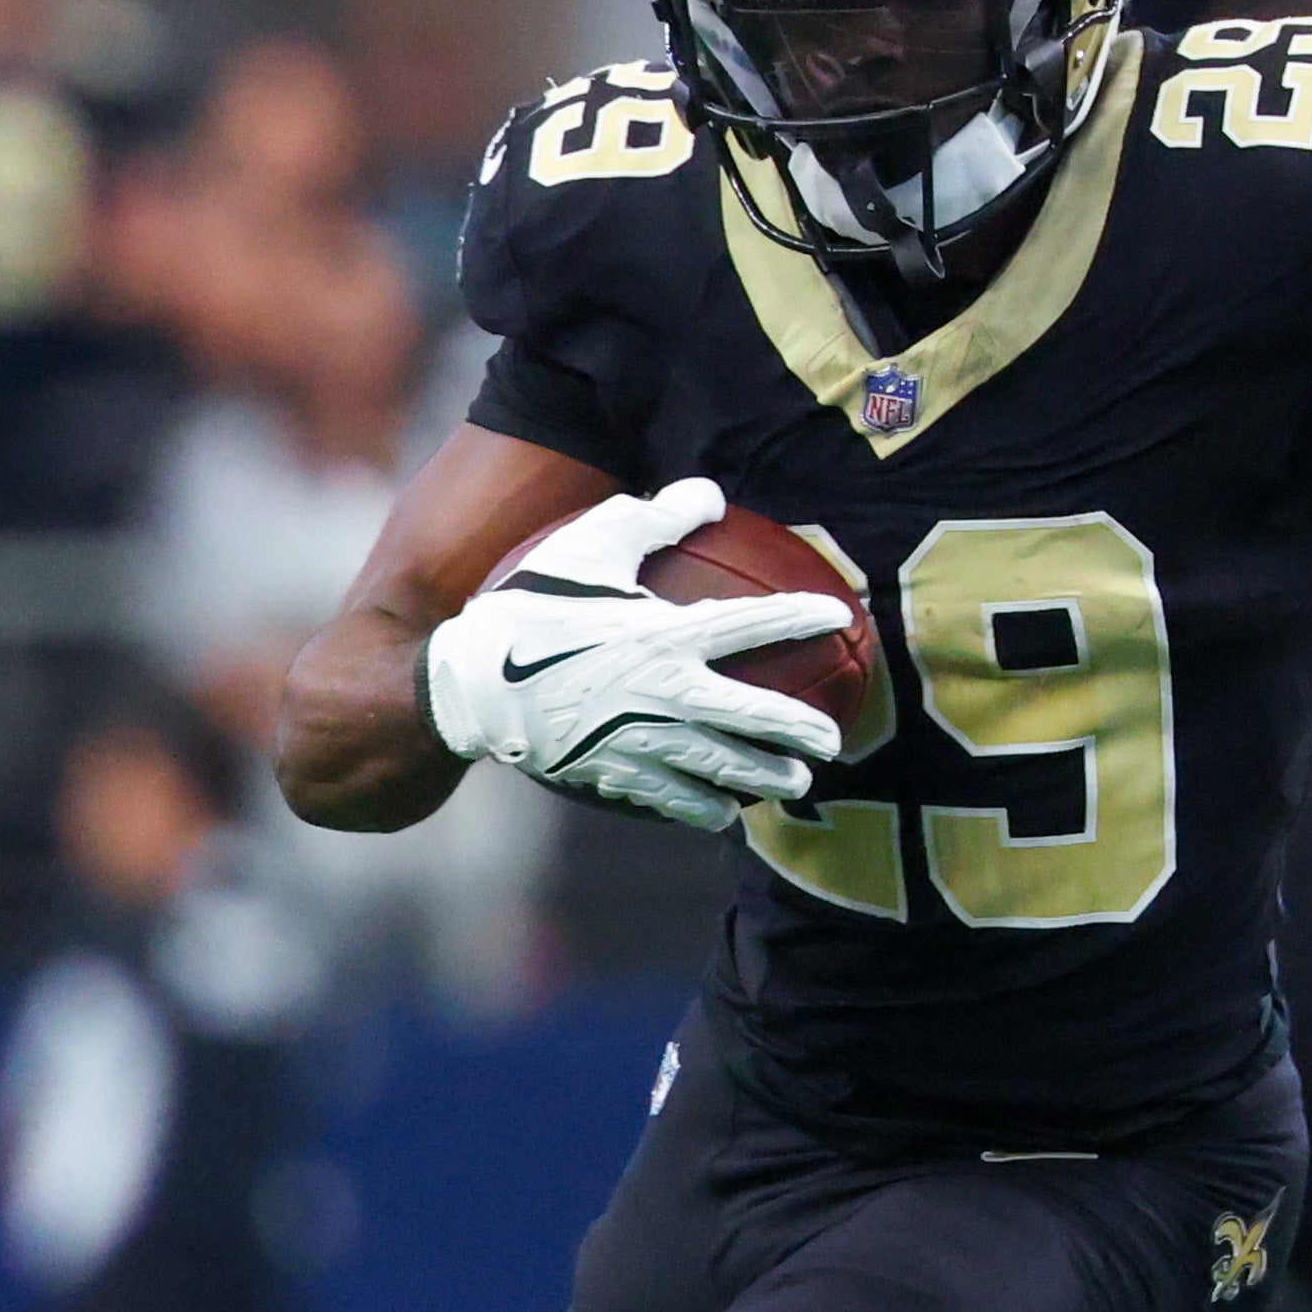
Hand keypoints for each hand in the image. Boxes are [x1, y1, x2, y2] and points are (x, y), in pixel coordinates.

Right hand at [422, 479, 849, 832]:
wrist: (469, 684)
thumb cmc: (530, 603)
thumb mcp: (588, 545)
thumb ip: (653, 518)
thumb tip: (711, 492)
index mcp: (664, 635)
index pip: (751, 624)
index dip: (800, 619)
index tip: (843, 619)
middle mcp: (663, 693)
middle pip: (750, 716)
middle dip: (798, 731)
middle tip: (833, 743)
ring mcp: (639, 740)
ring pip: (718, 766)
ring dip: (763, 777)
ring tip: (799, 785)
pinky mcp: (611, 773)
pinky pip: (667, 797)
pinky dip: (700, 808)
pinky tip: (723, 818)